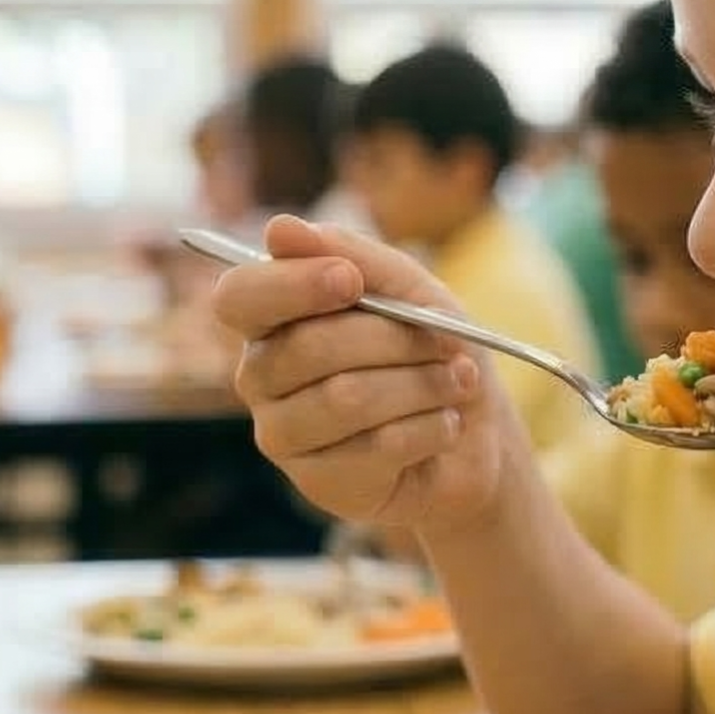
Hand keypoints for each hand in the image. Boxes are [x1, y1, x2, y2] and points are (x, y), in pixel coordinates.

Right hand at [213, 216, 504, 530]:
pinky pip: (375, 447)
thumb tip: (279, 229)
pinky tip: (445, 425)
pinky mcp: (320, 485)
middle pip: (305, 347)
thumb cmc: (431, 351)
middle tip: (446, 342)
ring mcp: (284, 436)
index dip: (291, 286)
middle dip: (393, 339)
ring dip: (421, 384)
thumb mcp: (409, 289)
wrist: (476, 433)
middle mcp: (262, 378)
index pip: (238, 297)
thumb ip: (350, 256)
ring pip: (344, 398)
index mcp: (271, 321)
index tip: (351, 282)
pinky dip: (429, 427)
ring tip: (457, 381)